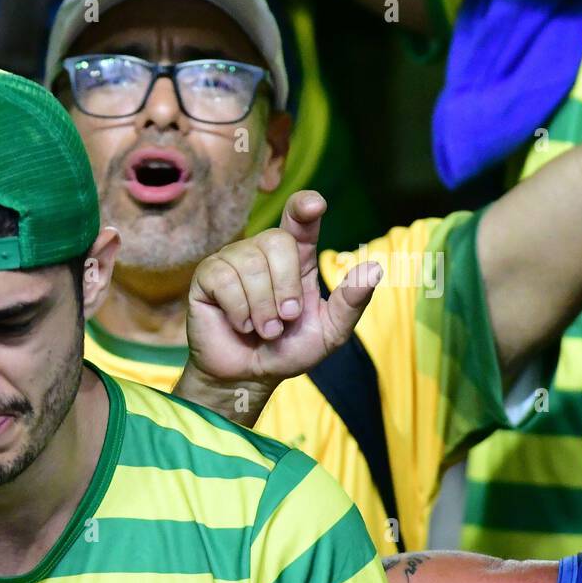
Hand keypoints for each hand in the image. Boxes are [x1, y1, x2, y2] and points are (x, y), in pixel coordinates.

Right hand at [186, 190, 383, 385]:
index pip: (299, 219)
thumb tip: (374, 267)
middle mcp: (262, 252)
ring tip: (263, 330)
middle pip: (277, 241)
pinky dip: (238, 309)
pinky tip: (240, 324)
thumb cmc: (288, 351)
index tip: (314, 206)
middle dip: (285, 286)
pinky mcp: (206, 278)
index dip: (304, 206)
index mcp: (296, 258)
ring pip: (250, 263)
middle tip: (285, 319)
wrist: (248, 377)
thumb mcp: (330, 331)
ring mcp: (232, 262)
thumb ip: (351, 302)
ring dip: (262, 306)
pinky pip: (224, 279)